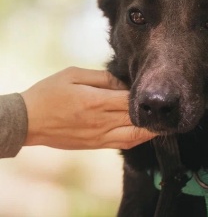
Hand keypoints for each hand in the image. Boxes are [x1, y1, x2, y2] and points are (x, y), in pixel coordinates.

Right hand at [21, 67, 155, 149]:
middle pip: (136, 119)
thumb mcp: (73, 75)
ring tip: (163, 121)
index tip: (157, 89)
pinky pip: (123, 144)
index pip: (131, 100)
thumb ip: (102, 77)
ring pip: (134, 136)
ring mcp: (99, 137)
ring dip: (151, 130)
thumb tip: (123, 82)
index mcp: (96, 102)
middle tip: (168, 105)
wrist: (28, 121)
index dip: (146, 96)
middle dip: (154, 113)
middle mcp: (101, 122)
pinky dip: (138, 138)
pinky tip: (146, 131)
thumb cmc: (50, 93)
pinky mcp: (95, 145)